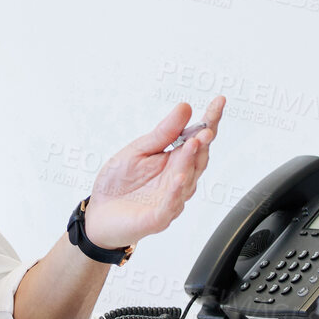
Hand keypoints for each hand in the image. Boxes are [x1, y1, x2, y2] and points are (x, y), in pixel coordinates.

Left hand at [82, 96, 224, 249]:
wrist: (99, 213)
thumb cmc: (119, 182)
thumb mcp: (139, 149)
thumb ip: (163, 133)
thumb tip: (184, 108)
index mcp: (174, 160)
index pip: (198, 138)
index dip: (210, 120)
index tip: (219, 101)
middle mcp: (178, 179)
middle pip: (198, 159)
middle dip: (204, 142)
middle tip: (206, 128)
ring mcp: (170, 199)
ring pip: (187, 180)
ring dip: (190, 161)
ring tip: (193, 143)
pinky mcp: (158, 217)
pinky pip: (170, 205)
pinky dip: (175, 192)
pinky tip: (178, 179)